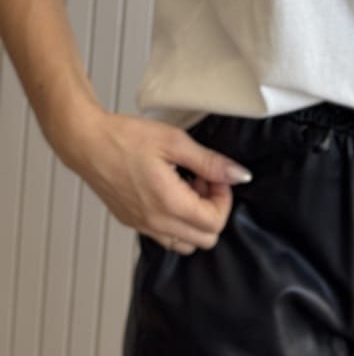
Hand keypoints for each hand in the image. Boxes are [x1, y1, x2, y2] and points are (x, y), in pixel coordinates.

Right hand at [62, 109, 251, 256]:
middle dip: (212, 209)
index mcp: (168, 204)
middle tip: (203, 179)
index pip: (215, 224)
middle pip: (204, 239)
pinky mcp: (132, 222)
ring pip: (185, 243)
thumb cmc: (125, 138)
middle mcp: (155, 223)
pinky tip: (170, 189)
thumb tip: (238, 175)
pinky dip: (176, 220)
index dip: (224, 198)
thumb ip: (210, 162)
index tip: (215, 175)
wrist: (87, 143)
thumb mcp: (175, 142)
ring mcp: (142, 226)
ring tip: (187, 185)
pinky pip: (165, 236)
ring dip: (195, 218)